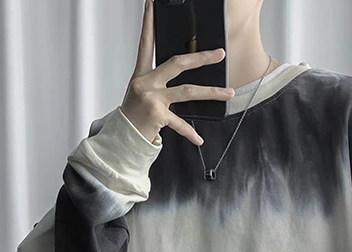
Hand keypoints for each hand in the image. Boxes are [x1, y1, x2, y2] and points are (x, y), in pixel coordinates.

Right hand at [121, 0, 235, 145]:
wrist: (123, 138)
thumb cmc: (134, 115)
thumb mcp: (143, 93)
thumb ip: (160, 81)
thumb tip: (184, 71)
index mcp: (141, 74)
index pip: (146, 42)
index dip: (148, 21)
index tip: (152, 3)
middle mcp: (146, 83)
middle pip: (177, 63)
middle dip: (201, 58)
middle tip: (219, 54)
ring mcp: (152, 98)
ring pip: (188, 91)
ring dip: (211, 92)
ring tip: (228, 93)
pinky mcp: (157, 116)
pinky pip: (180, 122)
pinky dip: (190, 132)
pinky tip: (199, 138)